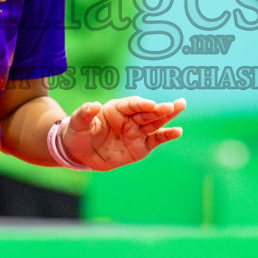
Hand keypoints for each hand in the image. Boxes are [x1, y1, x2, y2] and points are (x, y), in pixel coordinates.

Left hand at [60, 96, 184, 170]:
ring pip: (155, 123)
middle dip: (160, 109)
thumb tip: (94, 105)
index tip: (150, 105)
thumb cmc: (78, 133)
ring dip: (168, 116)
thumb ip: (86, 113)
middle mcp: (129, 118)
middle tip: (174, 105)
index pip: (132, 104)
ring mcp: (136, 132)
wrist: (80, 153)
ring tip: (180, 106)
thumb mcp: (78, 123)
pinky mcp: (141, 146)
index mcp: (116, 109)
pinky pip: (155, 139)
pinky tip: (177, 131)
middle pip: (147, 112)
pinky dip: (167, 135)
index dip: (141, 104)